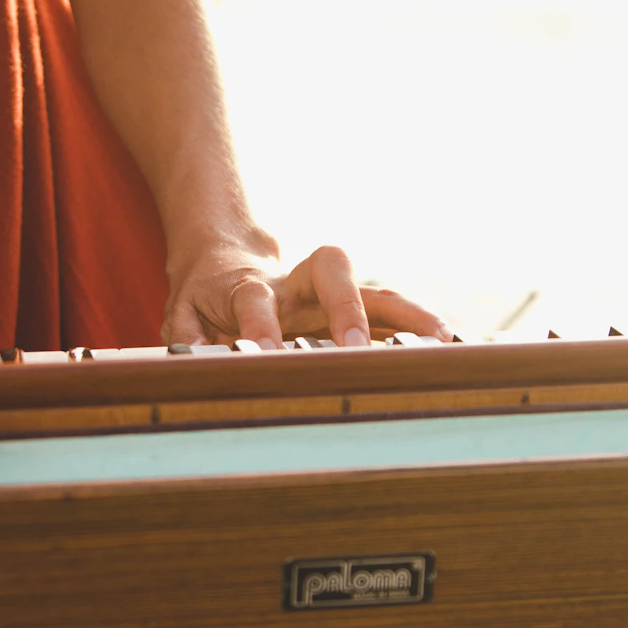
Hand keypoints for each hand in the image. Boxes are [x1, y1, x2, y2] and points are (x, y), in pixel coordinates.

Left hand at [163, 238, 450, 348]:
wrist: (225, 261)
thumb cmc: (203, 298)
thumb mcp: (178, 316)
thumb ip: (182, 338)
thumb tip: (186, 366)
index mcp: (247, 286)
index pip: (254, 299)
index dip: (259, 324)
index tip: (263, 354)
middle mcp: (295, 284)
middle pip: (330, 268)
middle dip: (347, 304)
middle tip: (357, 346)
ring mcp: (328, 295)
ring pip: (373, 291)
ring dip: (407, 313)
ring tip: (441, 341)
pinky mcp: (351, 309)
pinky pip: (391, 315)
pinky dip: (419, 328)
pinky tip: (450, 349)